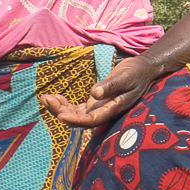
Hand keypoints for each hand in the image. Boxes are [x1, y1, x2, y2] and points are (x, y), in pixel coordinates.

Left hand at [39, 53, 168, 129]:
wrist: (143, 69)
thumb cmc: (137, 73)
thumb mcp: (125, 77)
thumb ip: (111, 85)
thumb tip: (94, 93)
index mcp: (113, 109)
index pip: (92, 120)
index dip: (75, 120)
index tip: (60, 115)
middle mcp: (104, 112)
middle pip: (80, 119)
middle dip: (61, 112)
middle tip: (46, 100)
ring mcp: (99, 108)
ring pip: (76, 114)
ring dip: (61, 108)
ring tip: (46, 98)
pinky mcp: (96, 102)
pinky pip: (78, 108)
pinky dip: (66, 104)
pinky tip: (56, 97)